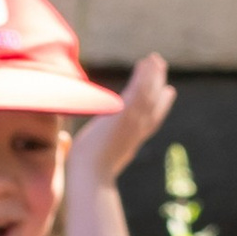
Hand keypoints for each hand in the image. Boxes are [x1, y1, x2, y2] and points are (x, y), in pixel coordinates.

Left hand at [67, 52, 172, 191]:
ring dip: (154, 75)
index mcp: (131, 142)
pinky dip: (145, 76)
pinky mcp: (125, 115)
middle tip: (161, 67)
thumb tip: (68, 144)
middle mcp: (137, 131)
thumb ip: (90, 148)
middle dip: (158, 85)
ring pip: (149, 94)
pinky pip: (139, 91)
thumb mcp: (92, 157)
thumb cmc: (86, 173)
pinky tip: (146, 62)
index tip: (168, 92)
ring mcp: (133, 122)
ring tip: (156, 59)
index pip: (150, 121)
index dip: (161, 106)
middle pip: (154, 105)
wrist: (90, 177)